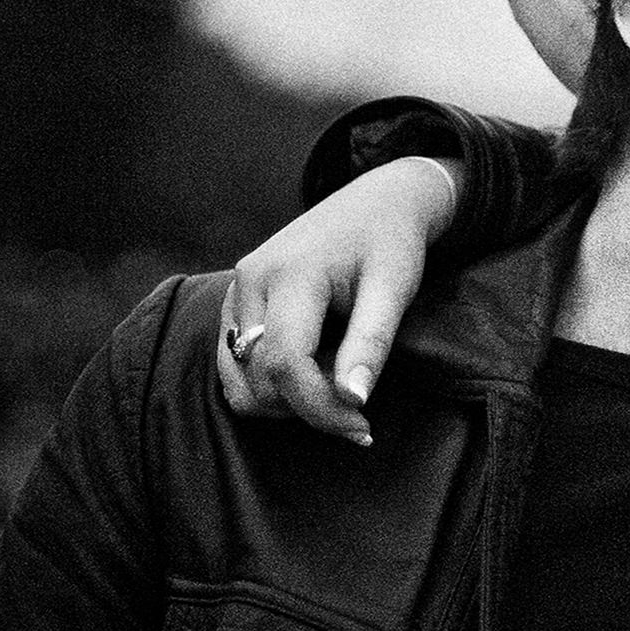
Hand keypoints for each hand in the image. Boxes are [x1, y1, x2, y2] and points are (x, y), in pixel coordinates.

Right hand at [216, 156, 462, 443]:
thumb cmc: (391, 243)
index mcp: (289, 273)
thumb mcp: (394, 289)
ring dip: (284, 400)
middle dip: (307, 406)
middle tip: (358, 401)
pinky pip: (236, 364)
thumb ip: (371, 343)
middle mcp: (249, 281)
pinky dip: (269, 383)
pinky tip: (314, 372)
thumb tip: (354, 401)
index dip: (320, 407)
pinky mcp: (235, 302)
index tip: (362, 428)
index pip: (285, 363)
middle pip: (257, 378)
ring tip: (336, 381)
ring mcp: (235, 290)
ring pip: (237, 378)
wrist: (377, 202)